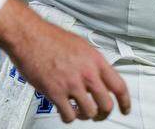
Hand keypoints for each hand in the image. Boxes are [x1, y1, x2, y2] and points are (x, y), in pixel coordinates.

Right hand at [0, 0, 129, 121]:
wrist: (29, 36)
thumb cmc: (50, 37)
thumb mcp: (80, 45)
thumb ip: (92, 62)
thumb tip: (99, 75)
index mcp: (96, 60)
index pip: (119, 86)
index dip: (125, 101)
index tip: (125, 109)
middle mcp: (86, 73)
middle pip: (106, 104)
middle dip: (104, 113)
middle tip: (99, 114)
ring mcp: (71, 84)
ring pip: (89, 113)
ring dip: (85, 115)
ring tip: (79, 111)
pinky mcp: (55, 93)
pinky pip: (68, 116)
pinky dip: (68, 117)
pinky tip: (66, 110)